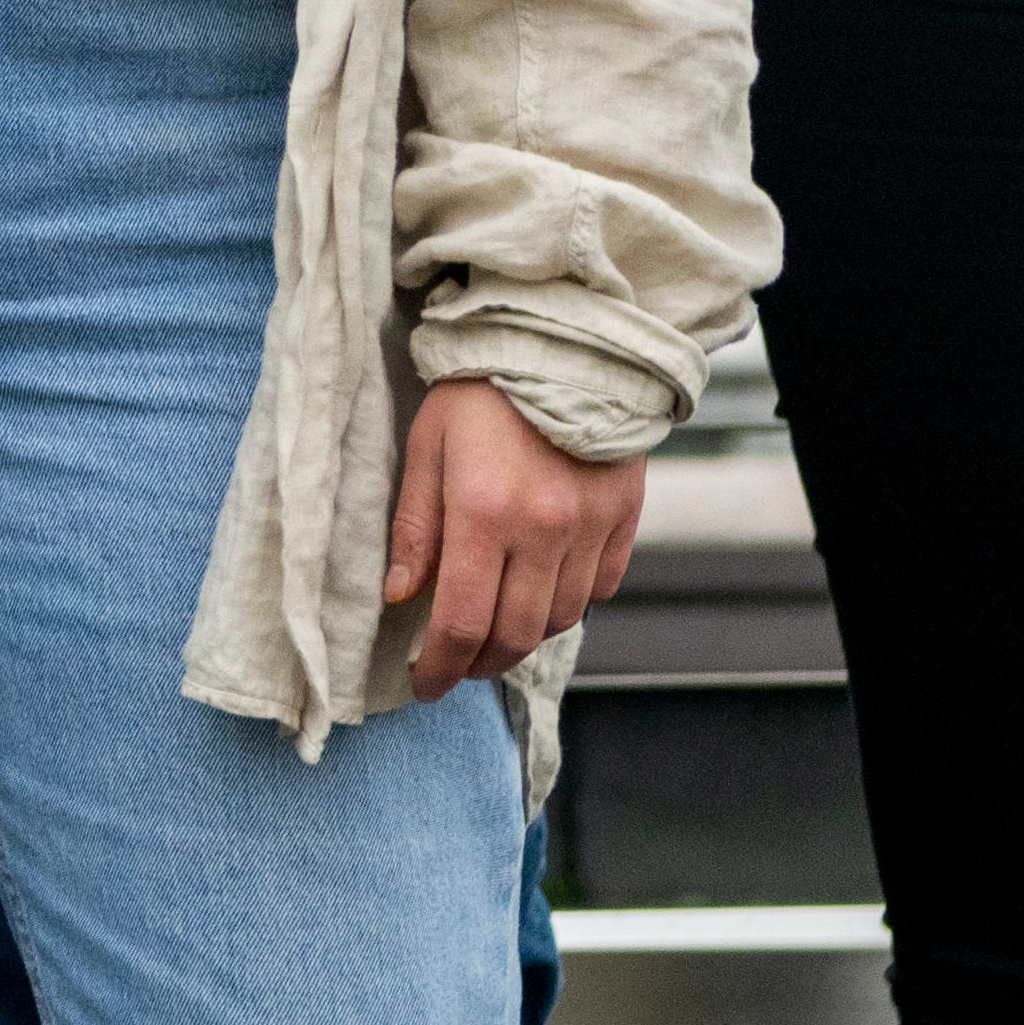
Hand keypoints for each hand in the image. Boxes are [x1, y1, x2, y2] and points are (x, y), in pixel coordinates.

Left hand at [385, 378, 646, 698]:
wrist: (561, 341)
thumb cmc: (478, 390)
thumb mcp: (427, 446)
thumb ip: (415, 527)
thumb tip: (399, 594)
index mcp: (485, 512)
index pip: (461, 621)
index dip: (440, 666)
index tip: (425, 683)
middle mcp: (546, 529)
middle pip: (515, 635)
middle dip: (479, 663)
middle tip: (455, 666)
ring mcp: (592, 527)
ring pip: (560, 620)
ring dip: (523, 639)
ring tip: (493, 633)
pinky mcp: (625, 517)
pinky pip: (600, 588)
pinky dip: (569, 604)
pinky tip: (541, 594)